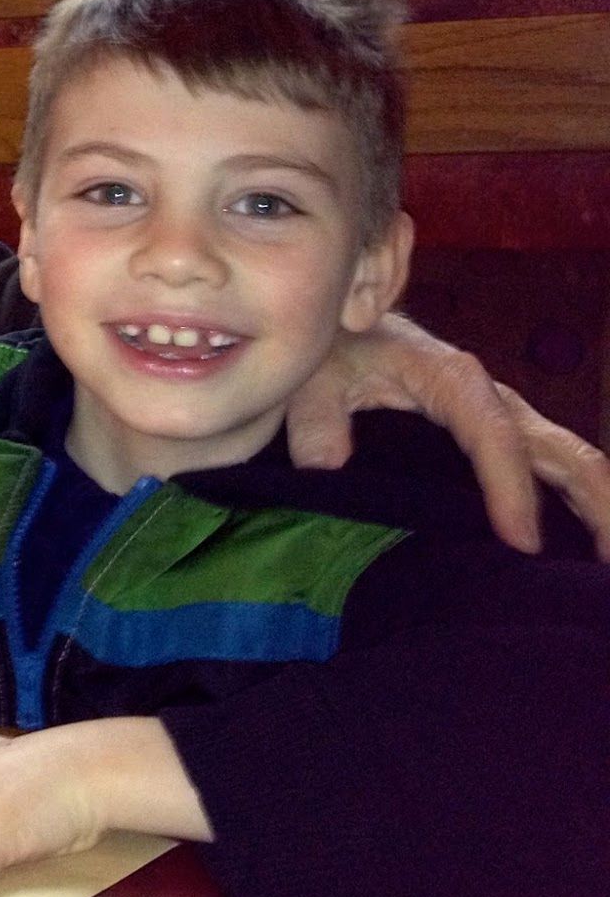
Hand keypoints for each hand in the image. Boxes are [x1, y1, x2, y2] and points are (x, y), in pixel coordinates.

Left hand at [286, 313, 609, 555]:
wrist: (349, 325)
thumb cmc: (338, 350)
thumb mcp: (316, 375)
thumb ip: (316, 416)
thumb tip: (323, 464)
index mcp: (455, 381)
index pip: (496, 438)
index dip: (512, 490)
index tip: (521, 543)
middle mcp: (495, 400)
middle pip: (566, 455)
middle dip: (597, 509)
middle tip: (604, 571)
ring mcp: (506, 418)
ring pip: (571, 464)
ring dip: (597, 512)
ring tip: (603, 571)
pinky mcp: (504, 433)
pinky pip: (550, 470)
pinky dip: (576, 508)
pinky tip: (580, 552)